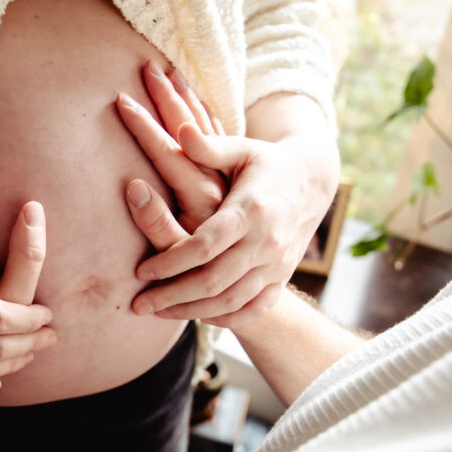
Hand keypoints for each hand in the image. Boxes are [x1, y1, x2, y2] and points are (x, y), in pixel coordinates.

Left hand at [118, 61, 337, 325]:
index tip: (141, 272)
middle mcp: (266, 242)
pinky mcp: (281, 278)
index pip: (206, 246)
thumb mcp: (240, 149)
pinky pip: (253, 310)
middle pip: (214, 282)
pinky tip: (197, 316)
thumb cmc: (264, 162)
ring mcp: (276, 265)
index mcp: (251, 211)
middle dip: (172, 296)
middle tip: (138, 305)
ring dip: (190, 311)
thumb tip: (179, 131)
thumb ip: (208, 145)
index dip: (171, 262)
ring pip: (230, 302)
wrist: (313, 180)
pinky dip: (225, 319)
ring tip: (157, 313)